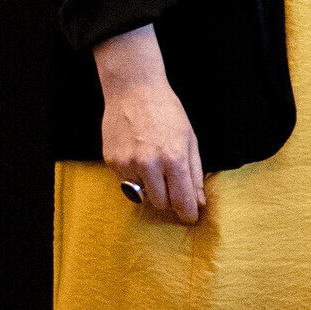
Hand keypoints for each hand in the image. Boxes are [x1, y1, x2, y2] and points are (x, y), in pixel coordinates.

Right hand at [94, 25, 204, 223]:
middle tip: (174, 187)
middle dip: (170, 199)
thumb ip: (194, 172)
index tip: (191, 218)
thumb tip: (199, 200)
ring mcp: (127, 164)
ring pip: (141, 194)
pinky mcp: (111, 162)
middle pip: (161, 202)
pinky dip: (135, 175)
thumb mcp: (190, 138)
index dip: (187, 212)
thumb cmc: (167, 112)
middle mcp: (149, 165)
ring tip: (154, 162)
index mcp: (174, 158)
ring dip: (151, 187)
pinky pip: (126, 181)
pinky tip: (138, 154)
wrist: (134, 91)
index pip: (181, 199)